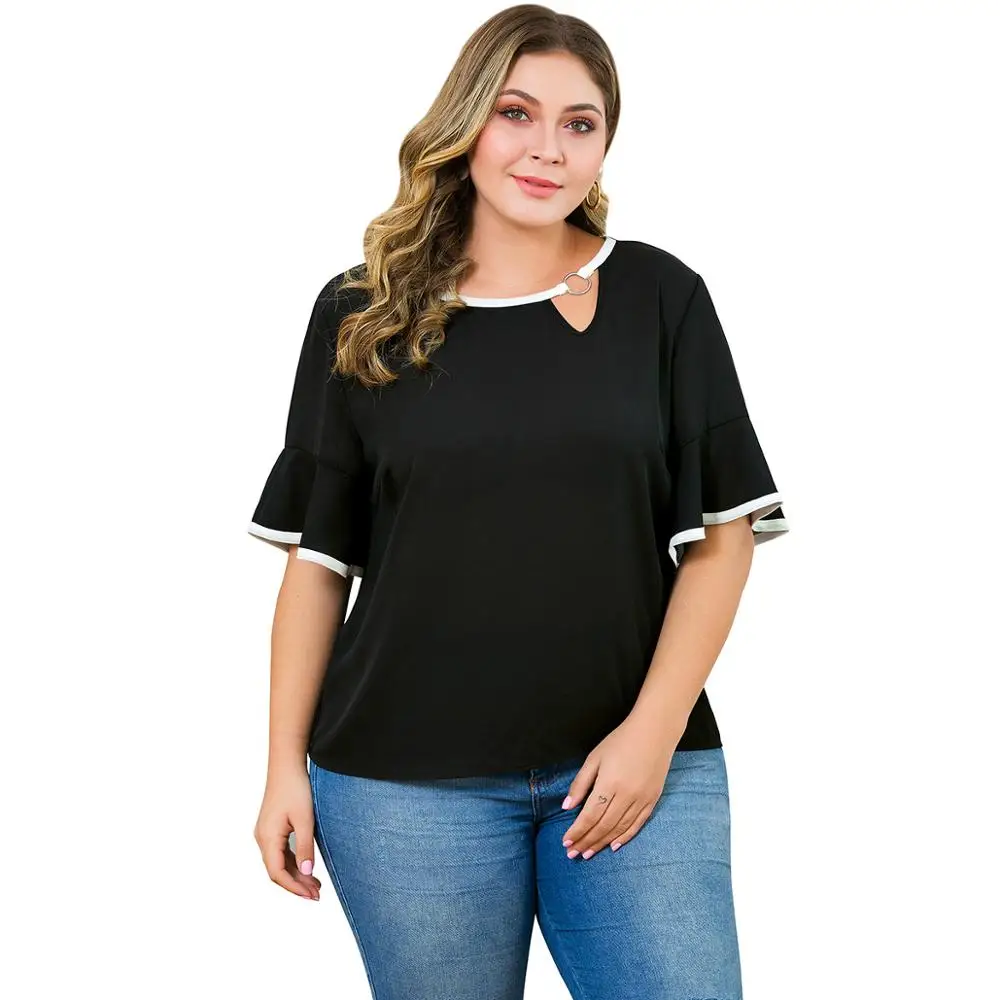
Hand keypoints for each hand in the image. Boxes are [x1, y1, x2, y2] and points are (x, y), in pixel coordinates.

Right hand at [254, 764, 322, 899]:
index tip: (311, 895)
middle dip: (296, 885)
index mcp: (267, 838)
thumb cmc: (295, 789)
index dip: (294, 887)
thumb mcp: (305, 819)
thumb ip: (305, 847)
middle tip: (317, 895)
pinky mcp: (271, 829)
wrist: (286, 766)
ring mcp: (265, 834)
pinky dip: (293, 862)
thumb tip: (307, 873)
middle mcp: (262, 839)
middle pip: (277, 871)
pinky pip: (280, 852)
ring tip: (315, 886)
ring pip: (279, 863)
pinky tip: (307, 867)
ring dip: (296, 875)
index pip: (277, 873)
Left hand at [560, 713, 677, 859]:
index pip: (590, 815)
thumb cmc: (621, 741)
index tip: (566, 843)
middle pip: (603, 825)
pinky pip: (637, 824)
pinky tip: (613, 846)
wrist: (655, 732)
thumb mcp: (595, 757)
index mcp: (609, 783)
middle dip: (586, 841)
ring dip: (602, 843)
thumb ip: (581, 783)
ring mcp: (642, 799)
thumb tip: (567, 807)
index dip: (577, 831)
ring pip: (619, 828)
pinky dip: (625, 837)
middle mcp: (627, 795)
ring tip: (588, 853)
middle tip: (573, 854)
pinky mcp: (653, 800)